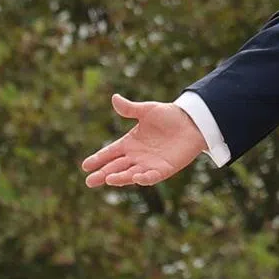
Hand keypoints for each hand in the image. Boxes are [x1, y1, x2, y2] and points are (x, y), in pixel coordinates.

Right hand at [82, 94, 205, 187]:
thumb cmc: (169, 116)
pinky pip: (152, 177)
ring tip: (108, 179)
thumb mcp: (147, 110)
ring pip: (130, 174)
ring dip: (120, 178)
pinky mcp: (164, 169)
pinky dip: (144, 178)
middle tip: (89, 181)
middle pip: (116, 167)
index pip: (110, 153)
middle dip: (103, 174)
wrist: (193, 121)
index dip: (98, 159)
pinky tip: (137, 178)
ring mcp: (149, 164)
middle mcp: (137, 156)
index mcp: (130, 143)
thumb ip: (130, 108)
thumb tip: (114, 97)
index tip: (85, 165)